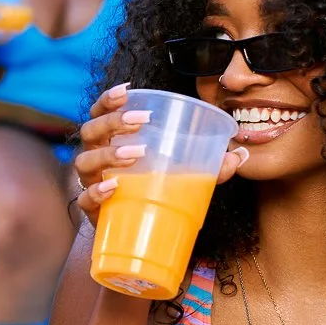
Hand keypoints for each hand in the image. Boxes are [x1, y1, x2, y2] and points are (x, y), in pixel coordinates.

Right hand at [72, 83, 247, 224]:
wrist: (135, 234)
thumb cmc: (154, 192)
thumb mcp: (183, 175)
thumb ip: (210, 166)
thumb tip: (240, 155)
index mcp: (111, 141)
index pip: (100, 112)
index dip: (108, 99)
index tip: (127, 90)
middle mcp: (95, 157)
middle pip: (90, 131)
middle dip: (113, 122)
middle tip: (140, 121)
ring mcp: (90, 183)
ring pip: (85, 161)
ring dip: (108, 154)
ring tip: (136, 154)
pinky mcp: (93, 211)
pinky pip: (85, 199)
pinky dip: (96, 192)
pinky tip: (113, 187)